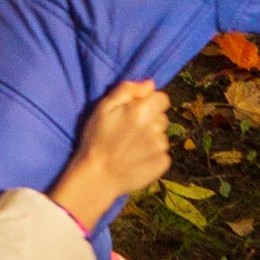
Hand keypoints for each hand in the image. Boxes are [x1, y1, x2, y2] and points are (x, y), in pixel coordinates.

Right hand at [52, 79, 171, 226]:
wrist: (97, 176)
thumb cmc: (96, 139)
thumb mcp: (103, 107)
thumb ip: (127, 90)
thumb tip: (150, 84)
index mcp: (142, 111)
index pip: (163, 98)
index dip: (150, 103)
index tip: (137, 111)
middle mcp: (155, 128)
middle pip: (162, 117)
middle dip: (151, 120)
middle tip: (131, 131)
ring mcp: (161, 148)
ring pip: (162, 136)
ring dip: (152, 138)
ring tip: (132, 147)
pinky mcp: (162, 164)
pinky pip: (163, 153)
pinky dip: (153, 155)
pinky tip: (137, 159)